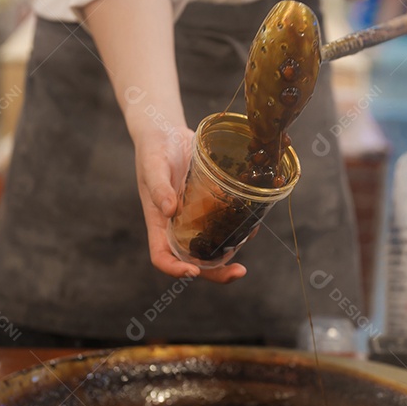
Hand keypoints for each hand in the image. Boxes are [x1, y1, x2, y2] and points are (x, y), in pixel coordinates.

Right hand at [132, 125, 246, 283]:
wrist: (168, 133)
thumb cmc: (153, 150)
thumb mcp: (153, 165)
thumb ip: (159, 186)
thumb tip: (170, 210)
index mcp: (159, 223)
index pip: (162, 256)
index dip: (175, 269)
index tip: (193, 271)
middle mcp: (178, 226)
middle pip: (195, 259)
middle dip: (217, 272)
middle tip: (240, 272)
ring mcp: (195, 217)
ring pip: (213, 245)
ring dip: (232, 251)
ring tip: (250, 238)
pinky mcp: (210, 204)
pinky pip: (224, 222)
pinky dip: (239, 227)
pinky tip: (253, 220)